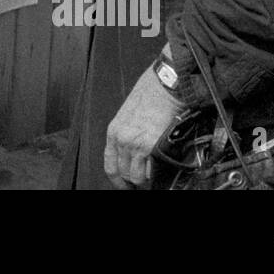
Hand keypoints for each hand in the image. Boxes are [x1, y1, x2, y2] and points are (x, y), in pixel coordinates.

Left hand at [104, 61, 183, 188]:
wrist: (163, 87)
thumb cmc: (149, 96)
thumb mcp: (128, 115)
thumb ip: (127, 135)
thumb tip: (132, 154)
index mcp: (114, 132)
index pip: (110, 165)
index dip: (117, 180)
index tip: (125, 186)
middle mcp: (122, 140)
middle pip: (123, 173)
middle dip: (133, 180)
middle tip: (143, 180)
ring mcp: (136, 144)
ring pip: (137, 176)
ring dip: (145, 178)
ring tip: (153, 173)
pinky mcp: (152, 146)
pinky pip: (151, 171)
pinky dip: (155, 173)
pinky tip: (160, 166)